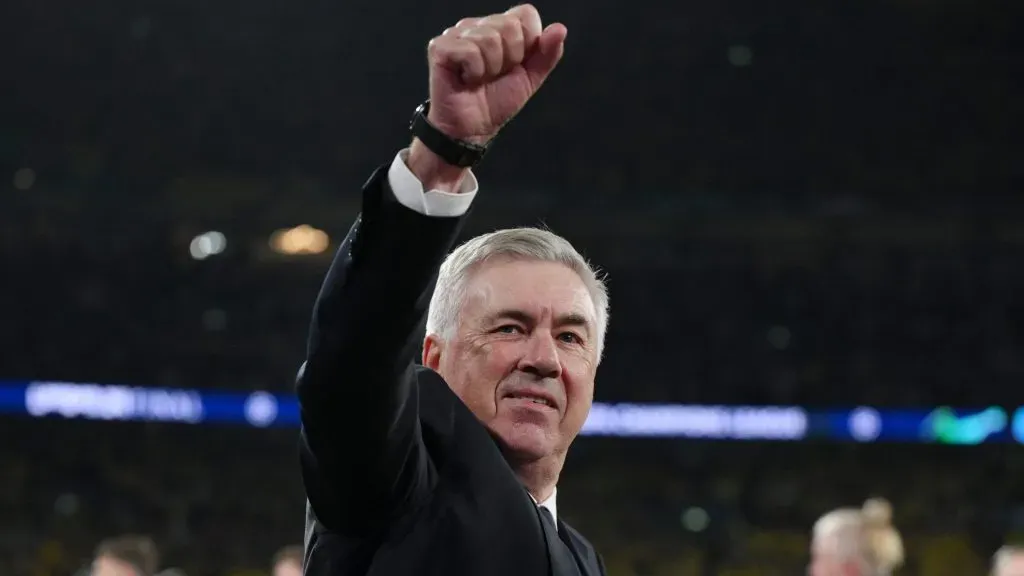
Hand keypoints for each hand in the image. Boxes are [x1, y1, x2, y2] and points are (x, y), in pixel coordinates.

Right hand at [426, 4, 566, 144]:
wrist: (472, 129)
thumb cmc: (496, 102)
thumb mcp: (530, 78)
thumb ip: (547, 54)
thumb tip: (560, 29)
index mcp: (499, 27)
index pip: (525, 14)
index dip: (528, 43)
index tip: (515, 65)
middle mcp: (477, 25)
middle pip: (509, 25)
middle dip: (509, 59)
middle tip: (494, 75)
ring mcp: (456, 34)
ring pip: (490, 39)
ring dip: (490, 69)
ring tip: (480, 78)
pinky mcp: (440, 47)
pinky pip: (470, 51)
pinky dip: (474, 72)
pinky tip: (466, 79)